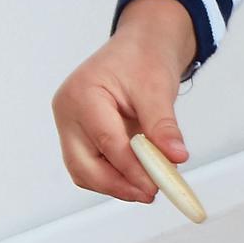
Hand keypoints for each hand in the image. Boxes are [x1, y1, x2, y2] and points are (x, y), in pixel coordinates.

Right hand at [53, 0, 199, 199]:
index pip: (106, 142)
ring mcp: (69, 126)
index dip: (132, 169)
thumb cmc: (144, 61)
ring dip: (116, 184)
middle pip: (83, 165)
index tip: (157, 186)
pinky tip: (139, 178)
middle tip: (151, 193)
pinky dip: (115, 176)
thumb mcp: (157, 89)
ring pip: (84, 171)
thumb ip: (163, 126)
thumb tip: (176, 158)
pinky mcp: (78, 137)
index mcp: (82, 94)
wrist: (139, 48)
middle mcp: (67, 113)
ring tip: (149, 186)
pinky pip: (91, 166)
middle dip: (118, 185)